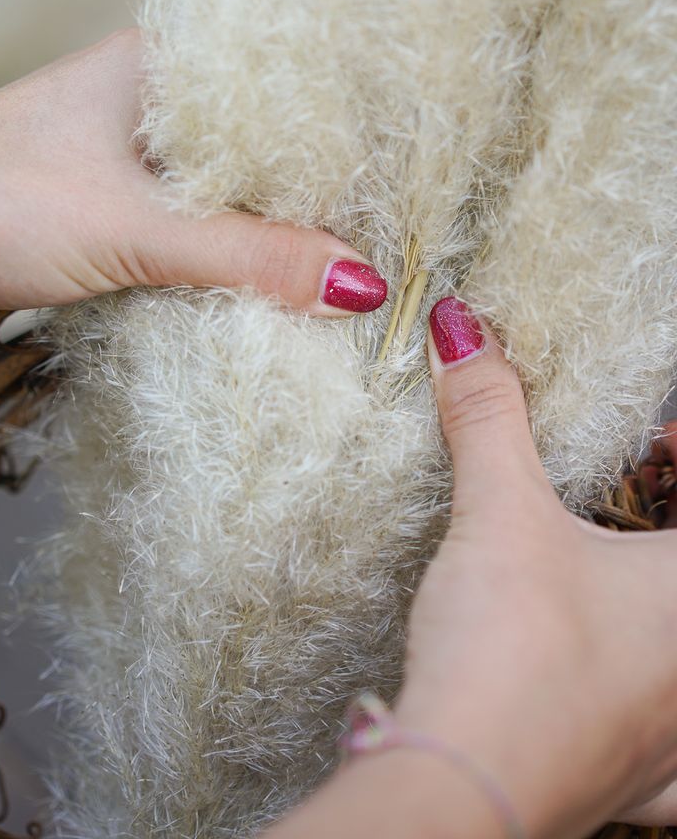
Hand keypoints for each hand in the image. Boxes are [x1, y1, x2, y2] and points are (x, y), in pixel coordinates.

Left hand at [0, 29, 386, 332]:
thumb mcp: (136, 230)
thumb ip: (248, 256)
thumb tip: (358, 284)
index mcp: (162, 65)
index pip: (281, 92)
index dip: (343, 139)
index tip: (402, 187)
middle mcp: (152, 104)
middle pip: (260, 151)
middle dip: (313, 198)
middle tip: (385, 241)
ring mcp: (131, 159)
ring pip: (228, 196)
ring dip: (269, 236)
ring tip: (342, 271)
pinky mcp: (114, 210)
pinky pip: (195, 231)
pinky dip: (228, 260)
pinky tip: (269, 284)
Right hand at [394, 297, 676, 837]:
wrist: (464, 787)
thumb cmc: (511, 652)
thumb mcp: (499, 514)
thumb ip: (488, 416)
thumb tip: (462, 330)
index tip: (655, 441)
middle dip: (667, 519)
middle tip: (633, 495)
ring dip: (665, 608)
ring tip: (623, 578)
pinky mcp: (642, 782)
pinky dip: (666, 722)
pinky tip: (642, 707)